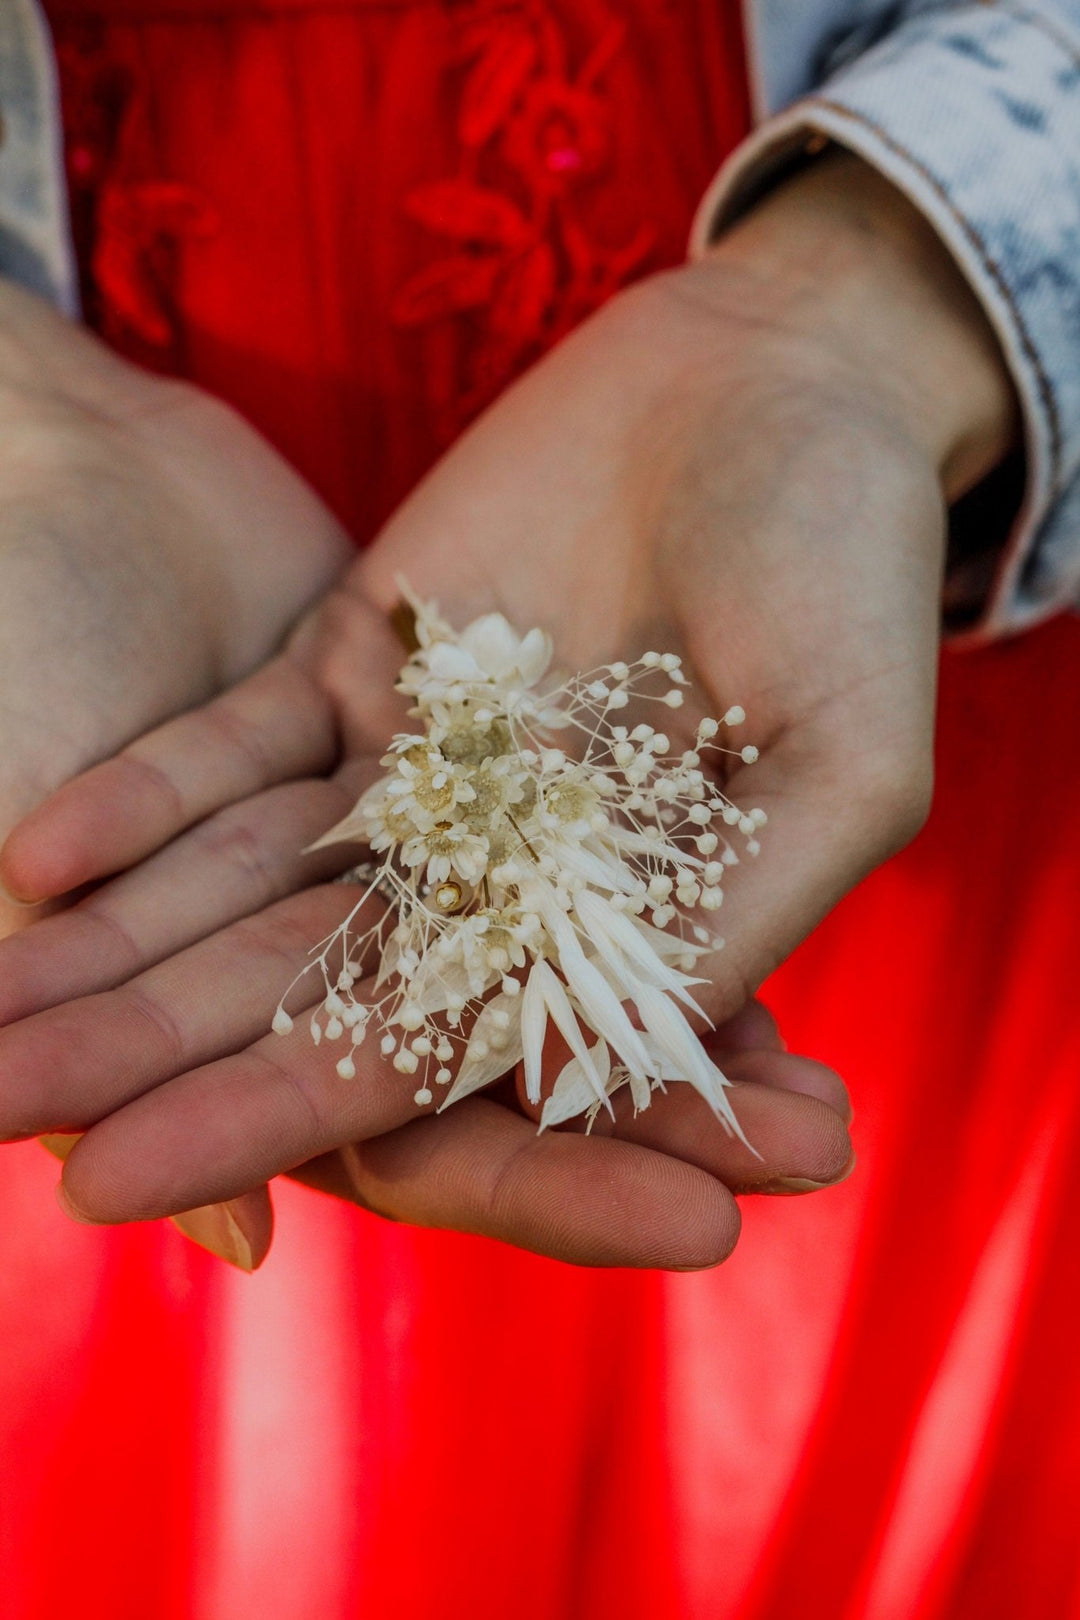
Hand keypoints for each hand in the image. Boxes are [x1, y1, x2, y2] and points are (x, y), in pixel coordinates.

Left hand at [0, 153, 1013, 1268]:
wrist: (782, 380)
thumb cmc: (848, 572)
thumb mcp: (837, 767)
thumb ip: (717, 927)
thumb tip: (567, 1088)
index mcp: (599, 936)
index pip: (421, 1060)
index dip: (273, 1120)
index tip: (115, 1183)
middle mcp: (487, 878)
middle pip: (294, 992)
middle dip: (140, 1062)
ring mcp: (411, 773)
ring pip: (237, 890)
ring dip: (105, 955)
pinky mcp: (356, 664)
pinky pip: (231, 751)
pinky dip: (141, 797)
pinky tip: (31, 860)